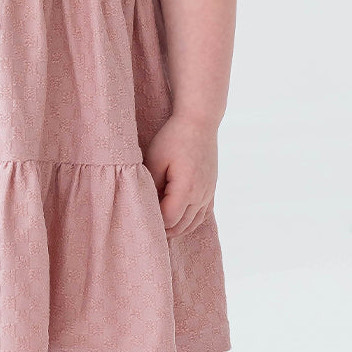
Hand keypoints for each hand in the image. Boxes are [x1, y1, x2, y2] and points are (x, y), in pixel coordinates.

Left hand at [143, 113, 218, 236]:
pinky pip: (202, 215)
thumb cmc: (173, 138)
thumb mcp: (154, 160)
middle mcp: (201, 195)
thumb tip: (147, 205)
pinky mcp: (211, 189)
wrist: (199, 122)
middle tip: (145, 226)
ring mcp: (208, 193)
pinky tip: (178, 220)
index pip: (168, 220)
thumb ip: (150, 186)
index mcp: (186, 189)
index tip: (140, 218)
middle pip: (181, 226)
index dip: (153, 223)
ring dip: (176, 228)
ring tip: (159, 226)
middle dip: (163, 230)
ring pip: (193, 224)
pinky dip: (190, 222)